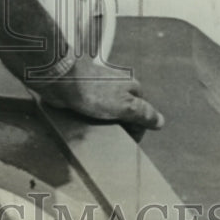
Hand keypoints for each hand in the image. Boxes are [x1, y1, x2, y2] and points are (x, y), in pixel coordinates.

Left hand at [32, 57, 164, 132]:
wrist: (59, 79)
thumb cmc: (92, 90)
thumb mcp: (124, 105)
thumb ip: (143, 113)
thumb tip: (160, 122)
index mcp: (132, 88)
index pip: (143, 115)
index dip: (136, 131)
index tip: (127, 140)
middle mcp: (118, 88)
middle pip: (125, 116)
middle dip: (119, 128)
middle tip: (109, 135)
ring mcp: (101, 92)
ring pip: (108, 116)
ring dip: (103, 126)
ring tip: (96, 131)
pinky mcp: (84, 96)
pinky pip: (92, 113)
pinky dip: (90, 121)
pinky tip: (84, 125)